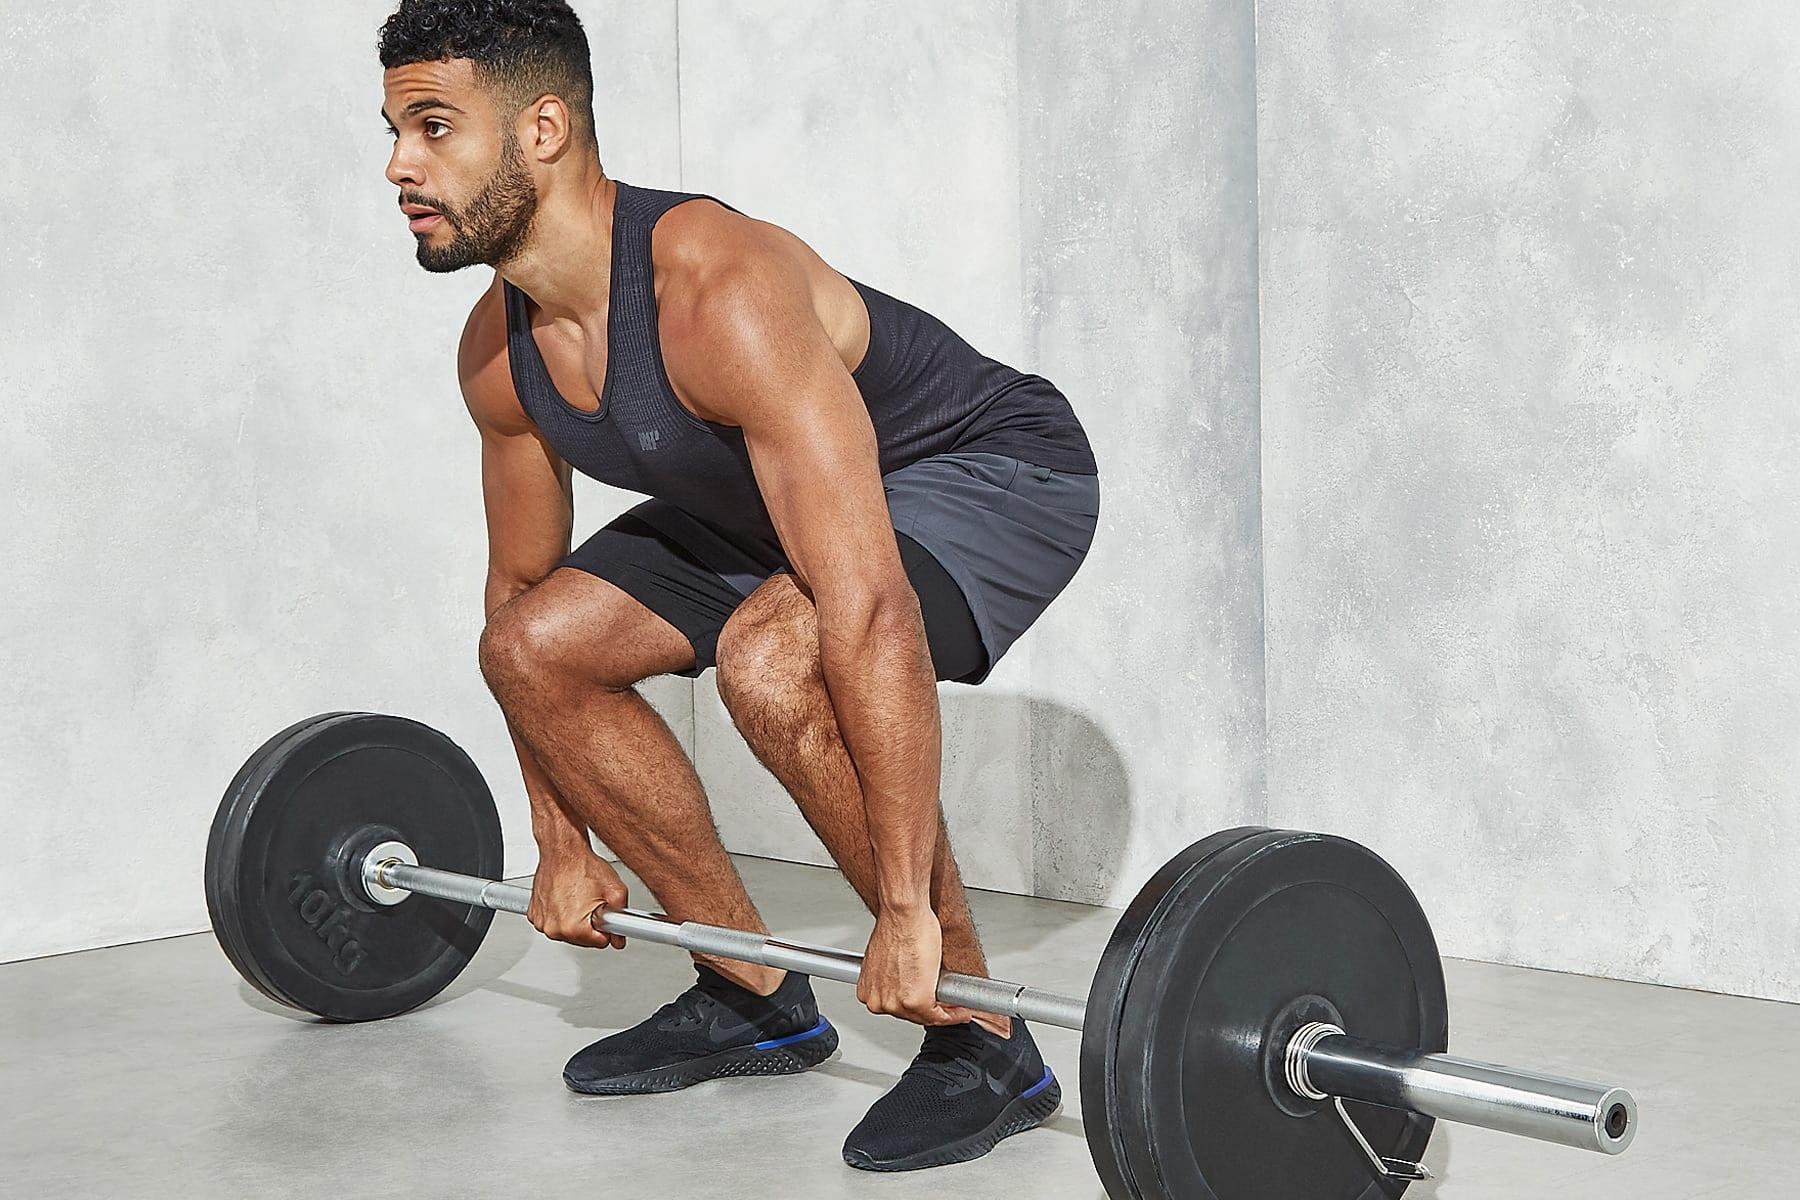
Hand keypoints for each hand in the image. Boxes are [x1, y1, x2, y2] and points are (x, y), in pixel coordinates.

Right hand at [527, 848, 628, 949]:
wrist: (562, 850)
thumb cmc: (583, 865)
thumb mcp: (615, 891)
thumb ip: (623, 919)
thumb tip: (619, 938)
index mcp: (573, 927)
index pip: (600, 942)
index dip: (607, 927)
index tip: (604, 914)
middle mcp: (554, 928)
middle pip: (583, 940)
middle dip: (590, 923)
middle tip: (592, 901)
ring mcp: (542, 922)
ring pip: (567, 932)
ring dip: (575, 919)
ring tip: (579, 897)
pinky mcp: (535, 914)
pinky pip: (553, 922)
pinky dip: (561, 913)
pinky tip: (566, 897)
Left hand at [856, 906, 1005, 1034]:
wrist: (903, 915)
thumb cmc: (897, 927)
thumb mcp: (890, 961)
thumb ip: (896, 978)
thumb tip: (909, 983)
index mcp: (868, 992)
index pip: (897, 1009)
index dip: (918, 1009)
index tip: (933, 1007)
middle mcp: (878, 1001)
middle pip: (910, 1016)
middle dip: (932, 1010)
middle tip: (948, 1006)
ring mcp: (895, 1004)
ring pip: (925, 1017)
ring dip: (944, 1013)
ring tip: (955, 1007)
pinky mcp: (916, 1001)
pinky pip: (939, 1016)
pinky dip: (953, 1015)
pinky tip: (960, 1011)